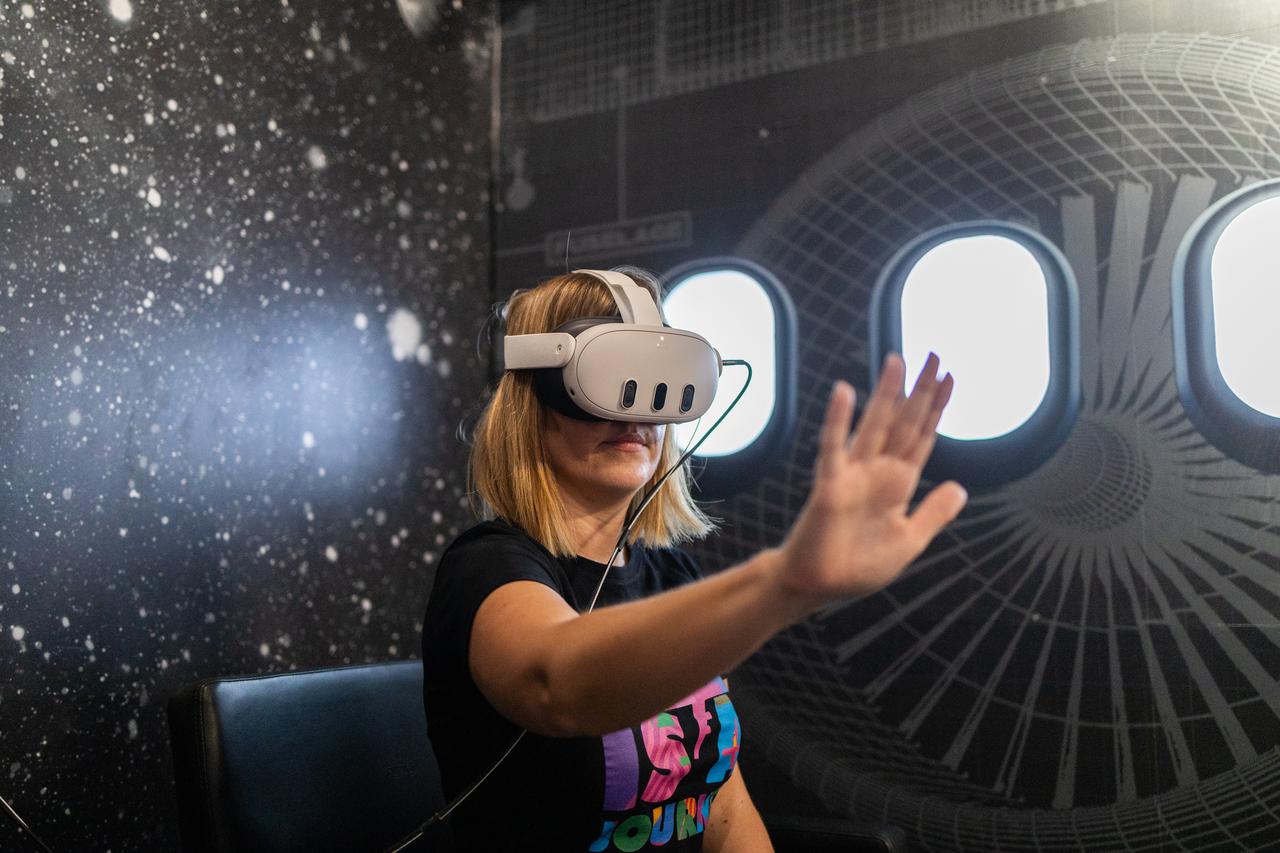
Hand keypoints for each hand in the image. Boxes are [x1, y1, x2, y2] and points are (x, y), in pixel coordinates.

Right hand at [774, 352, 966, 610]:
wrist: (819, 584)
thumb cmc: (858, 564)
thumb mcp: (909, 541)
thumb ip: (933, 513)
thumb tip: (960, 487)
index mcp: (898, 483)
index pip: (922, 436)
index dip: (937, 408)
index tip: (950, 377)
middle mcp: (877, 471)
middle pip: (904, 422)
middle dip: (921, 390)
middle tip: (935, 354)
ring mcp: (853, 473)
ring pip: (874, 425)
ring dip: (886, 393)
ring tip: (897, 361)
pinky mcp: (830, 484)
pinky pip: (834, 447)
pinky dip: (838, 420)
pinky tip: (844, 392)